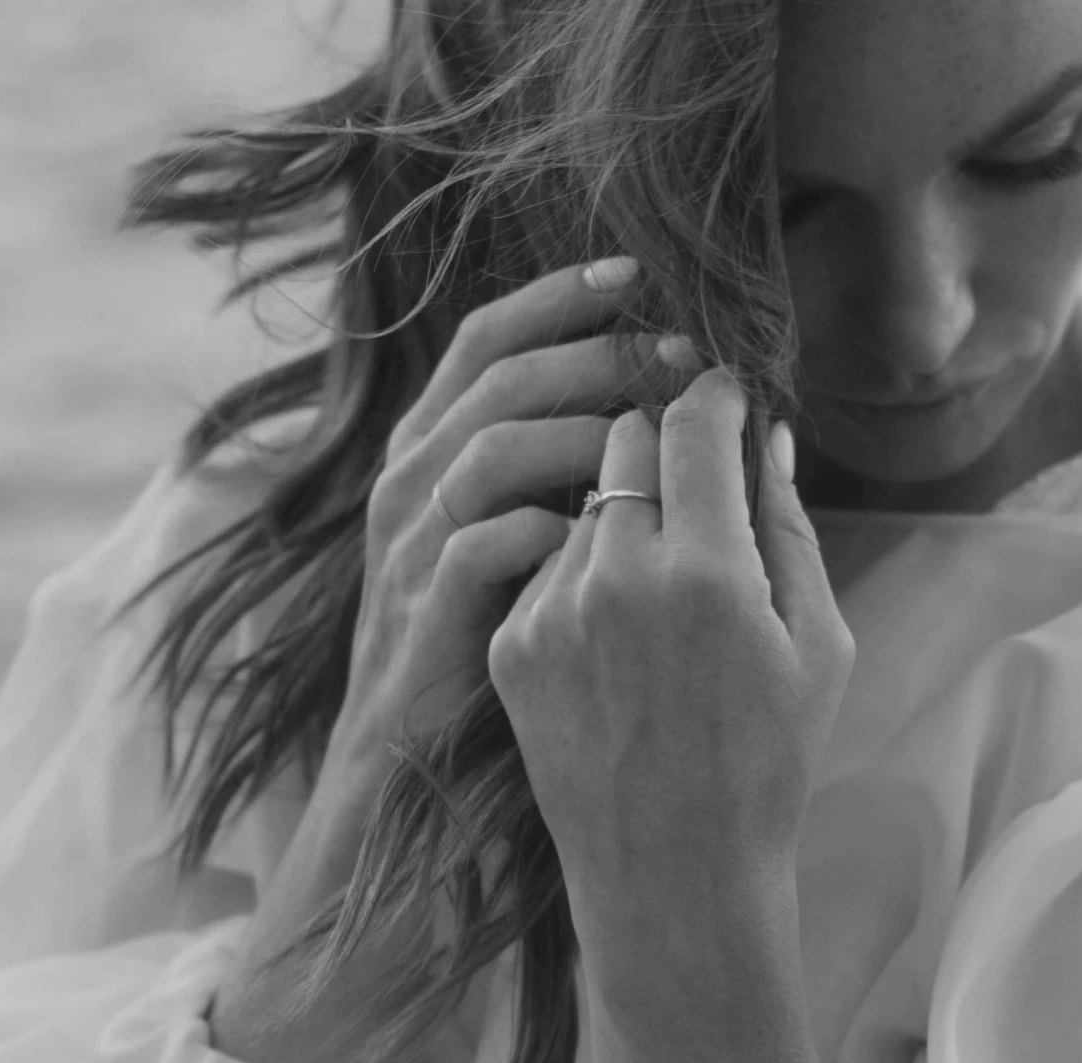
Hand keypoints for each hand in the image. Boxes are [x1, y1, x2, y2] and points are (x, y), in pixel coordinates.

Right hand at [311, 255, 698, 863]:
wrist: (401, 767)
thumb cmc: (475, 655)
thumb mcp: (506, 548)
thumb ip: (550, 479)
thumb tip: (646, 418)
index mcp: (428, 453)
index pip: (487, 340)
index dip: (559, 298)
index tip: (639, 276)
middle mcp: (409, 483)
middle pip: (500, 377)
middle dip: (596, 354)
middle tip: (680, 354)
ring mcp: (412, 546)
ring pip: (494, 446)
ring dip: (584, 431)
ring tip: (661, 437)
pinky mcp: (428, 611)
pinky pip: (488, 543)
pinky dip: (554, 531)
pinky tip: (615, 542)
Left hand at [485, 370, 854, 997]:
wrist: (673, 878)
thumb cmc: (767, 767)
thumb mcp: (818, 650)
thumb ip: (790, 529)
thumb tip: (769, 436)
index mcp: (710, 571)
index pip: (695, 419)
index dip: (714, 394)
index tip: (724, 397)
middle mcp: (620, 577)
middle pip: (625, 439)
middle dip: (662, 444)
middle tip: (691, 486)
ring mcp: (554, 611)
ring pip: (584, 504)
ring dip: (621, 516)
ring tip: (657, 594)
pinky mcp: (512, 646)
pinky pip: (546, 568)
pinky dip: (581, 580)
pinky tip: (616, 645)